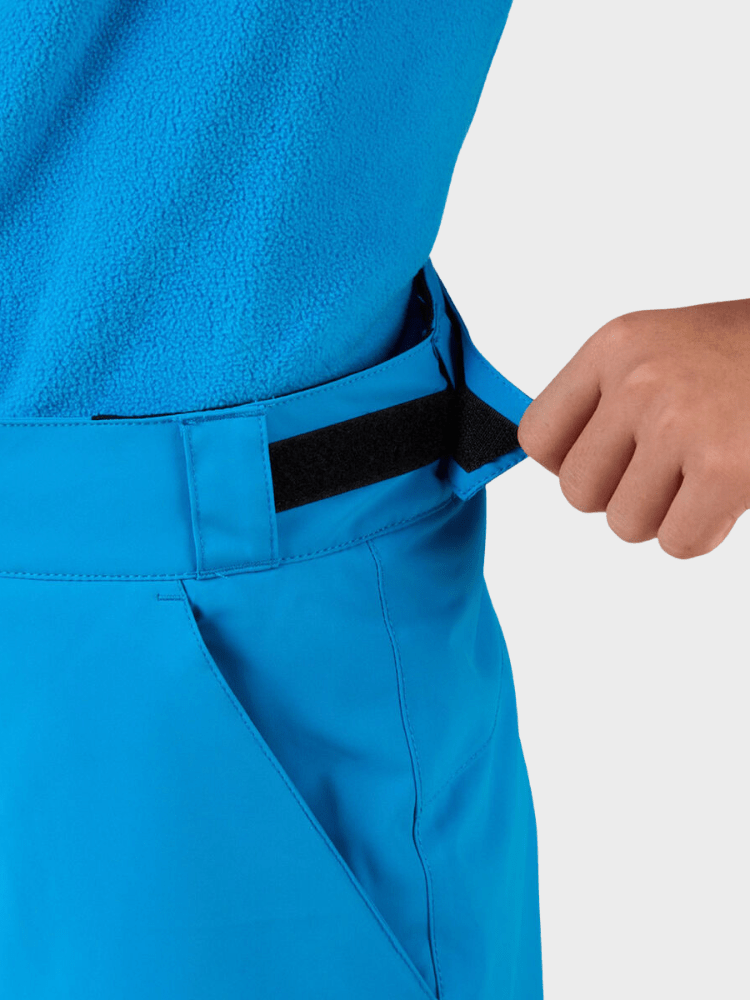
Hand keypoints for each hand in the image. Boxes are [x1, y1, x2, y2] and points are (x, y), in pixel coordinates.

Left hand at [516, 298, 749, 559]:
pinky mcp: (725, 468)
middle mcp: (639, 379)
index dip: (573, 464)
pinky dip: (703, 533)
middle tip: (670, 471)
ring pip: (625, 524)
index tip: (611, 461)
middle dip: (623, 496)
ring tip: (704, 474)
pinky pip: (677, 543)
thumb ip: (606, 397)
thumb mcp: (662, 348)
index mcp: (615, 346)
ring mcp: (681, 422)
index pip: (538, 438)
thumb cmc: (745, 357)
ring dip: (666, 515)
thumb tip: (558, 465)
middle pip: (578, 493)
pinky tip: (729, 495)